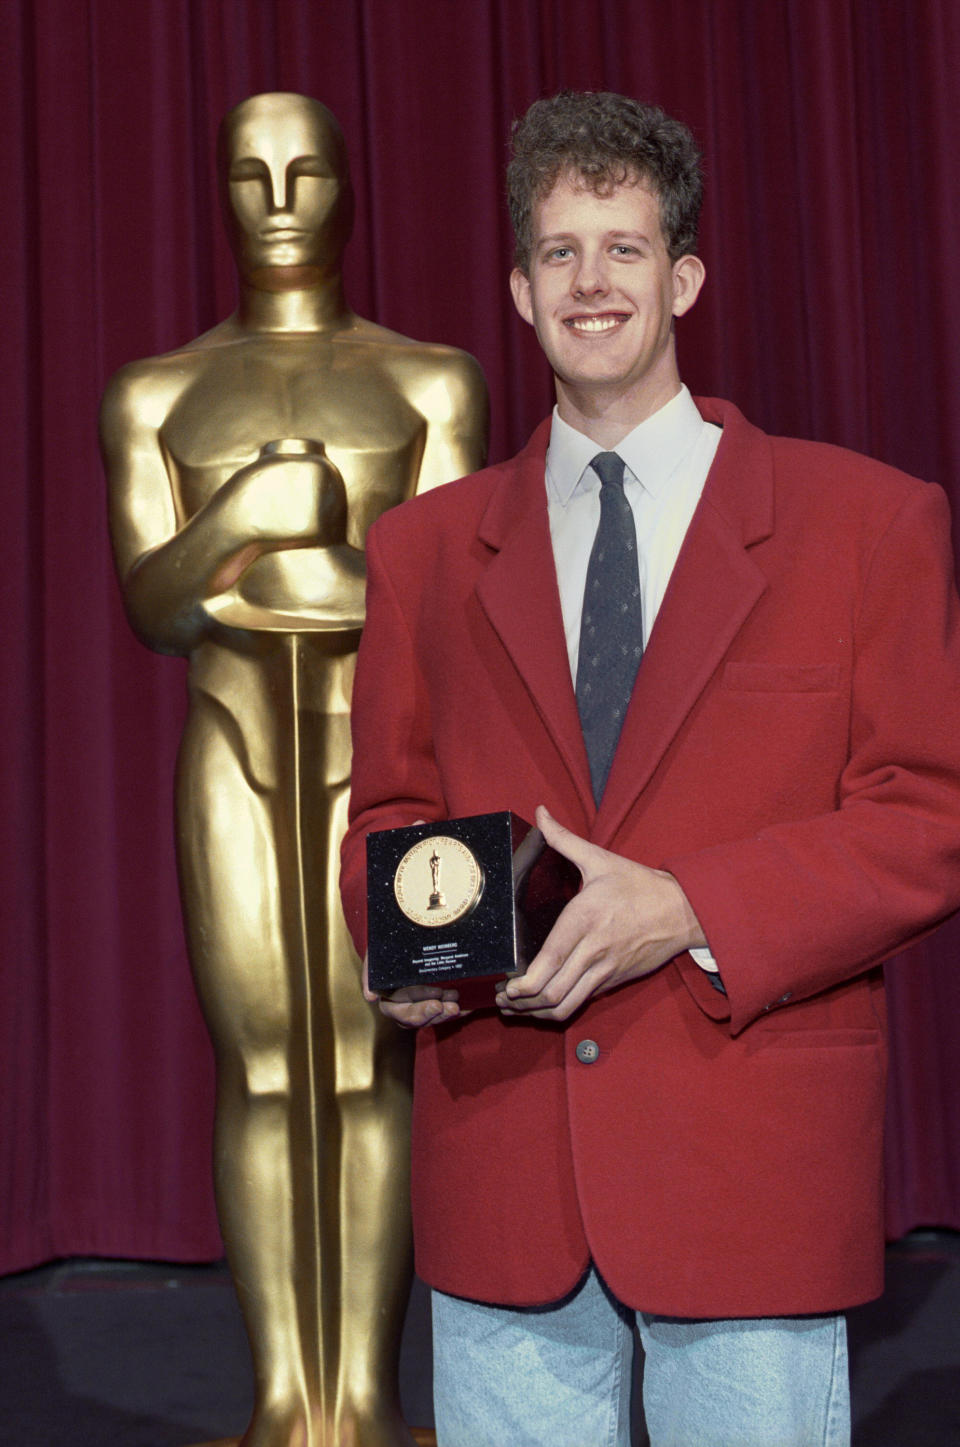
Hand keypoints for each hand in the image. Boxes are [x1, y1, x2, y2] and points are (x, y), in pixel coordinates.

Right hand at [362, 818, 471, 1028]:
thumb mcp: (416, 865)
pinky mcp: (430, 988)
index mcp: (387, 942)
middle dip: (412, 1010)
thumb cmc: (417, 883)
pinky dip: (441, 1013)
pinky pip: (428, 1010)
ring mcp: (411, 981)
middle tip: (440, 1002)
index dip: (371, 981)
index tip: (373, 993)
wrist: (425, 895)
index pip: (372, 964)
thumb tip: (421, 822)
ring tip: (453, 1007)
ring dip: (428, 1015)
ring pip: (409, 1013)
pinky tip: (462, 1006)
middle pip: (391, 1002)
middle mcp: (395, 966)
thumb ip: (417, 845)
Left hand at [495, 806, 704, 1021]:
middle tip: (502, 999)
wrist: (683, 911)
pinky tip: (542, 1005)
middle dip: (522, 1004)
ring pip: (567, 1005)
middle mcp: (594, 949)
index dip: (525, 983)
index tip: (506, 984)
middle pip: (553, 991)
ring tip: (516, 1009)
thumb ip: (564, 839)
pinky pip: (582, 1003)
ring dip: (537, 1013)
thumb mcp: (600, 859)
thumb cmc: (639, 885)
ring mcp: (605, 969)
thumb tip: (540, 813)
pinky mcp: (614, 980)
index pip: (551, 960)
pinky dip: (559, 1009)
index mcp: (585, 919)